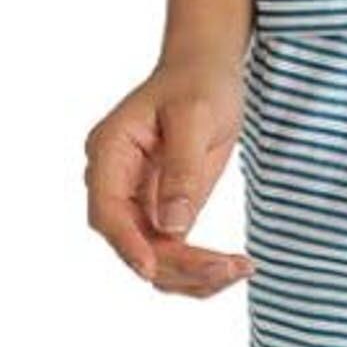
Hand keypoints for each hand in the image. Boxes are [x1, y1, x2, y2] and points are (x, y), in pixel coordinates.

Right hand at [84, 43, 253, 297]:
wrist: (207, 72)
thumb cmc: (198, 83)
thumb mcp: (194, 117)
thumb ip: (182, 171)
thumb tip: (173, 227)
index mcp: (108, 152)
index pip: (106, 210)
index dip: (126, 243)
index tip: (152, 267)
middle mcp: (114, 181)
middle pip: (131, 241)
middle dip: (176, 264)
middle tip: (229, 268)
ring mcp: (136, 200)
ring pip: (151, 255)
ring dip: (190, 274)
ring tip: (240, 269)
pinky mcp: (160, 211)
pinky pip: (172, 251)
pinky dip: (198, 268)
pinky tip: (233, 268)